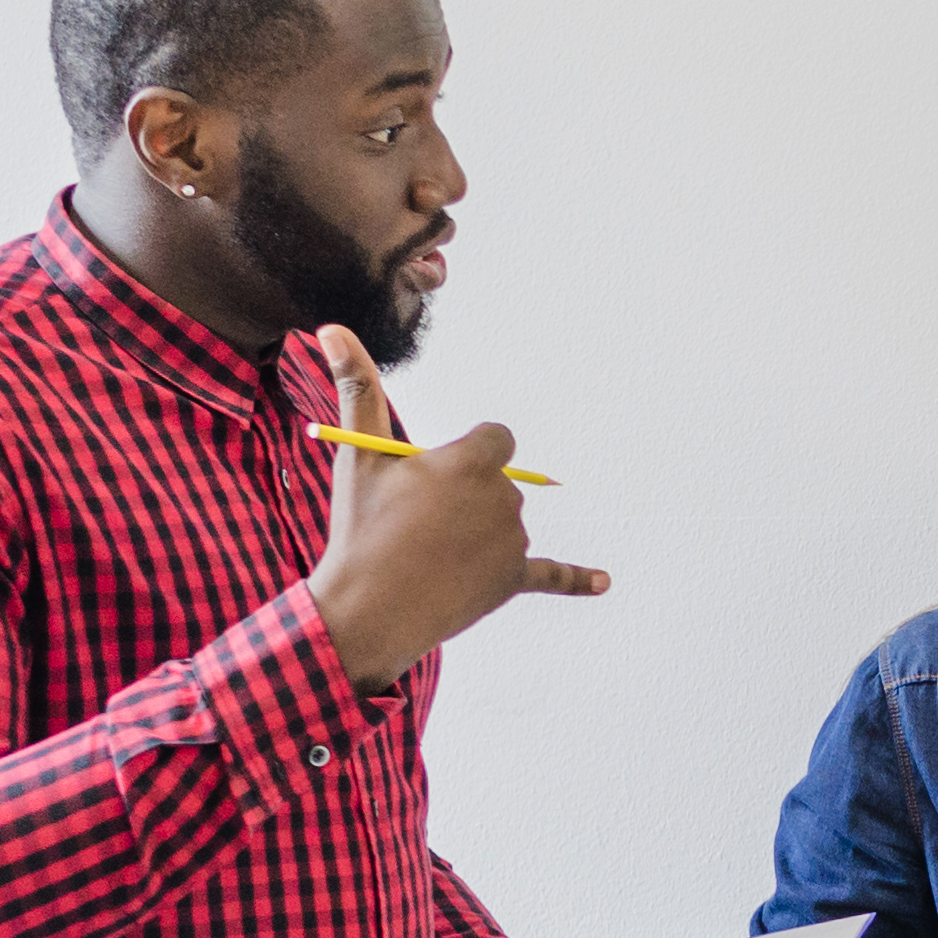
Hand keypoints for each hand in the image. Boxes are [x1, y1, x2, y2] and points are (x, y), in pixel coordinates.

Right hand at [302, 326, 603, 686]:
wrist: (369, 609)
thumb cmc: (361, 527)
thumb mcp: (358, 454)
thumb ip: (357, 389)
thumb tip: (332, 328)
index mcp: (474, 460)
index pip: (497, 439)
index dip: (467, 453)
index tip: (436, 473)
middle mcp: (505, 497)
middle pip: (497, 482)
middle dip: (465, 497)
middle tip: (416, 523)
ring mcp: (514, 541)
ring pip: (505, 523)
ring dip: (476, 532)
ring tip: (429, 554)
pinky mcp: (515, 580)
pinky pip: (554, 575)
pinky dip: (579, 579)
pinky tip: (604, 582)